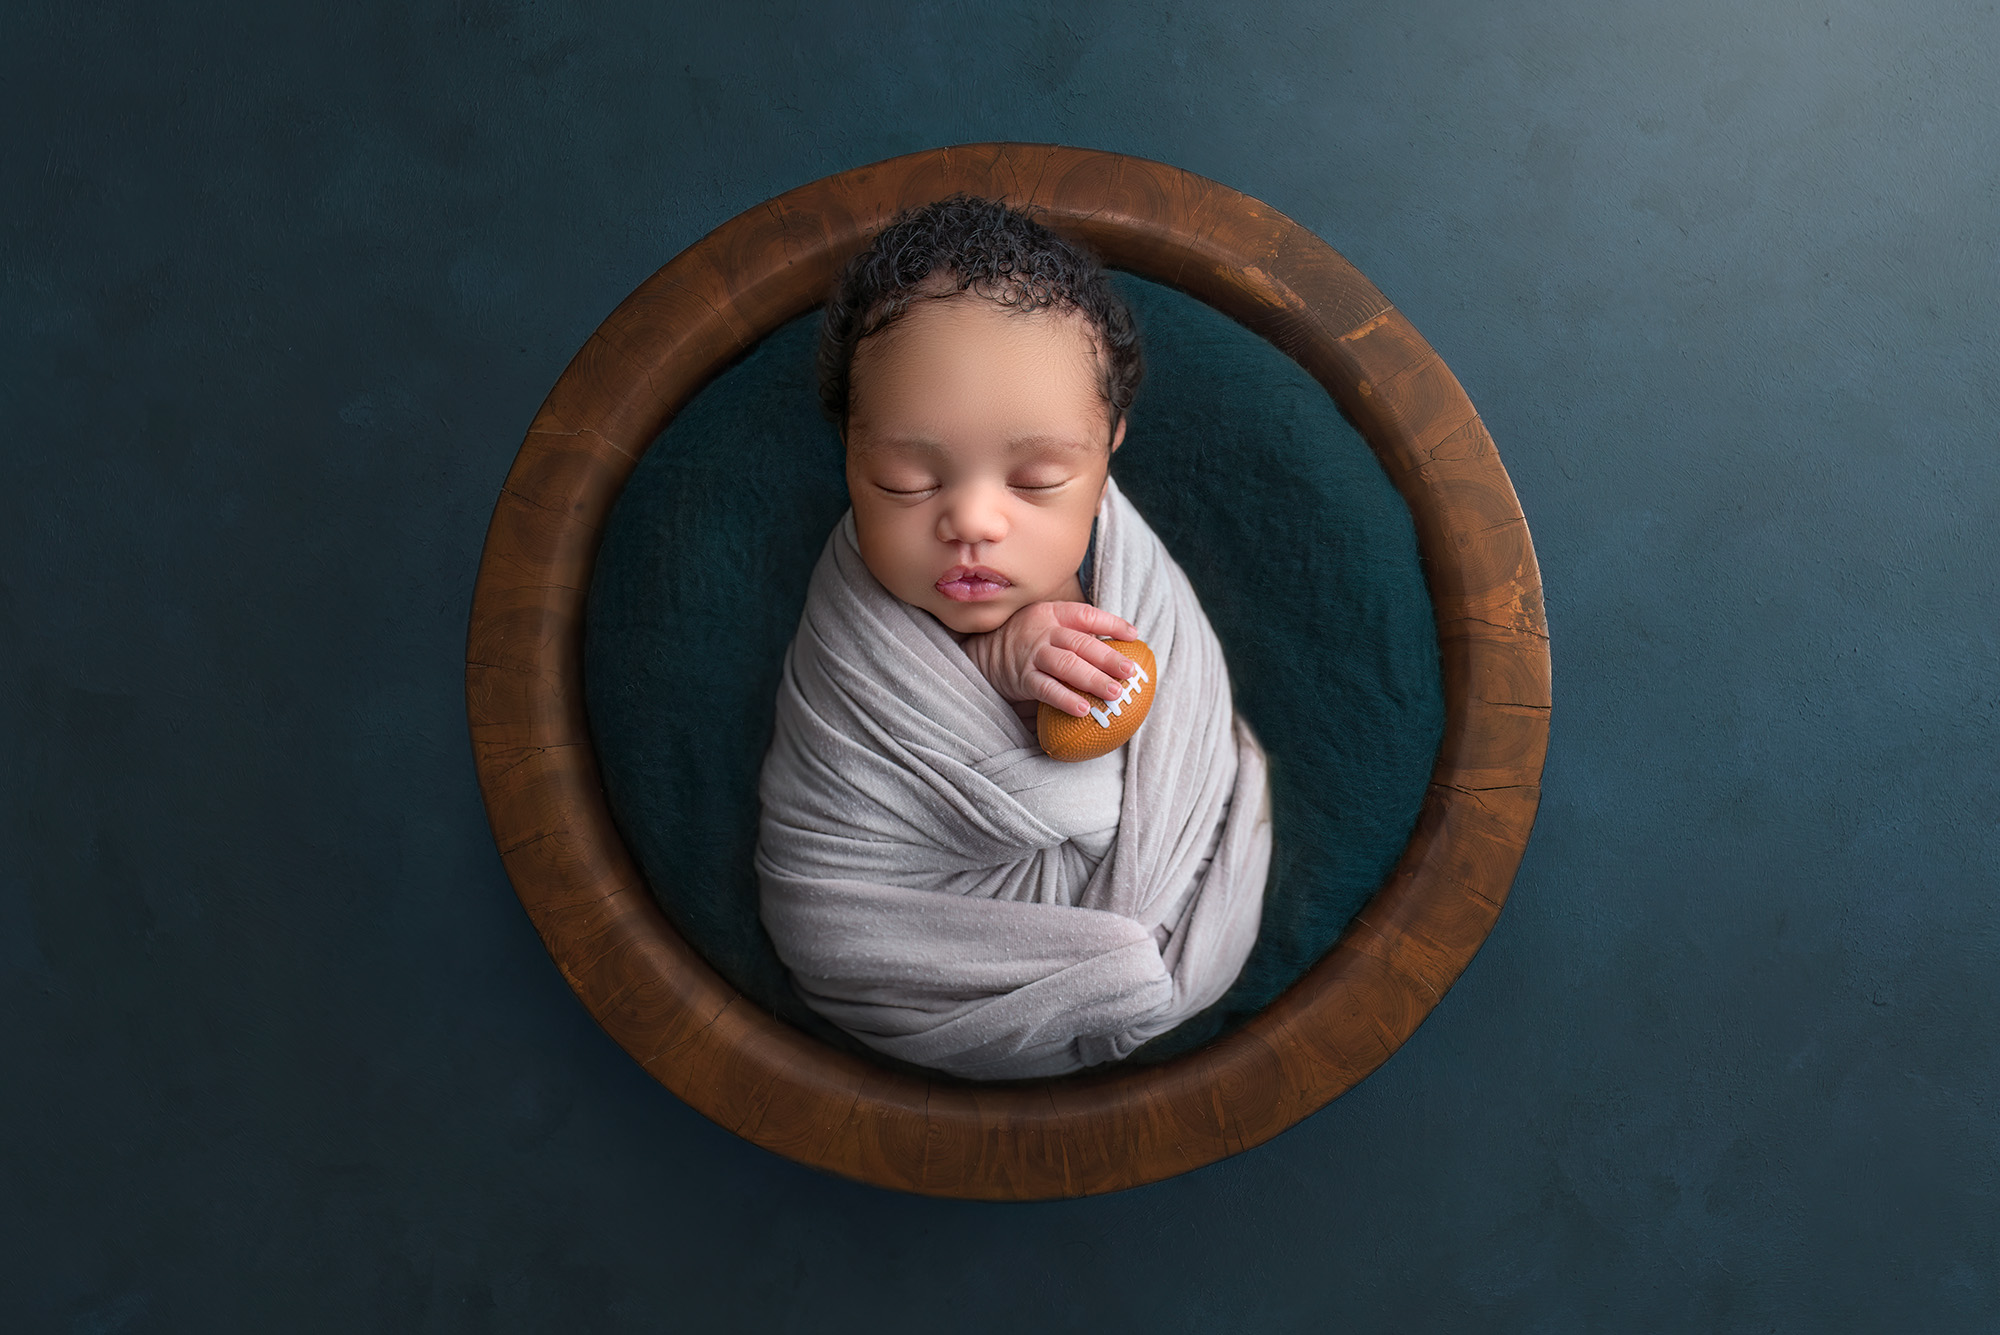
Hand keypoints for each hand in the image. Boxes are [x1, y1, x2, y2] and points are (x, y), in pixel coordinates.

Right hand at [962, 601, 1141, 718]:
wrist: (983, 653)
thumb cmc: (1026, 640)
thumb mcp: (1047, 624)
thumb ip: (1074, 631)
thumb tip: (1118, 647)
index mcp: (1053, 613)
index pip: (1087, 615)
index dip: (1112, 624)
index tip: (1133, 636)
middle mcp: (1044, 631)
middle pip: (1081, 644)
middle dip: (1109, 658)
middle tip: (1130, 672)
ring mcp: (1032, 654)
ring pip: (1067, 666)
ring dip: (1093, 680)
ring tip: (1115, 693)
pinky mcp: (1022, 678)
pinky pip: (1047, 689)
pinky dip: (1065, 699)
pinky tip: (1083, 709)